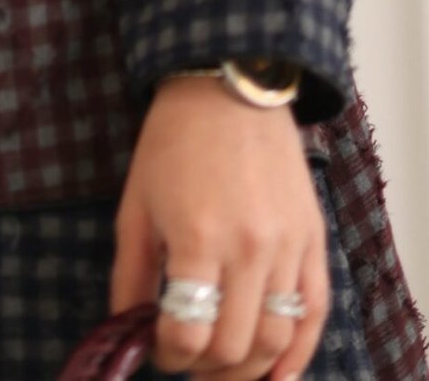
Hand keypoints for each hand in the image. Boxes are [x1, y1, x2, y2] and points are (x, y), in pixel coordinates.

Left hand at [109, 76, 329, 379]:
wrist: (227, 89)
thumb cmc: (173, 143)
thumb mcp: (135, 204)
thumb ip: (130, 274)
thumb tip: (127, 329)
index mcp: (196, 237)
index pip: (188, 334)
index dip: (168, 355)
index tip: (159, 349)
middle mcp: (248, 249)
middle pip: (233, 348)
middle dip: (205, 369)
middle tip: (188, 360)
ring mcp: (287, 247)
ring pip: (275, 340)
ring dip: (248, 370)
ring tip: (224, 369)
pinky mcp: (313, 240)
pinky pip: (314, 314)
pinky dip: (298, 354)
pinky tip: (277, 375)